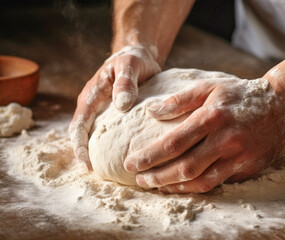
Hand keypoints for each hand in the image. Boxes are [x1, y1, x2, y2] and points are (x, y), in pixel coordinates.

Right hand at [69, 45, 160, 169]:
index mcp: (92, 96)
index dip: (80, 146)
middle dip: (87, 155)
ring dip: (99, 153)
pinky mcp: (115, 116)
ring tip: (112, 172)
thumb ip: (126, 82)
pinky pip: (110, 133)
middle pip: (83, 135)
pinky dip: (113, 146)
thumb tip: (121, 104)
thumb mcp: (130, 65)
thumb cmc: (132, 60)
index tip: (88, 164)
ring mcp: (103, 112)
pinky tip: (125, 157)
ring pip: (96, 136)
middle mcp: (94, 106)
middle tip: (100, 175)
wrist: (138, 55)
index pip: (79, 125)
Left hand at [123, 76, 284, 192]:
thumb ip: (179, 99)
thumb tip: (151, 112)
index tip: (131, 162)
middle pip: (185, 167)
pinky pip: (219, 182)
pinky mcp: (248, 168)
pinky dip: (197, 186)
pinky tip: (182, 184)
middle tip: (139, 179)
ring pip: (201, 181)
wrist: (281, 105)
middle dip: (157, 177)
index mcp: (212, 117)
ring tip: (156, 185)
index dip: (149, 156)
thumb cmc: (239, 94)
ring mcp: (239, 157)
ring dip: (175, 187)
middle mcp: (226, 140)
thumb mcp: (209, 86)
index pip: (173, 143)